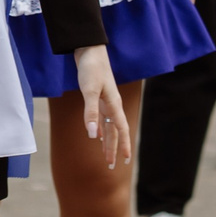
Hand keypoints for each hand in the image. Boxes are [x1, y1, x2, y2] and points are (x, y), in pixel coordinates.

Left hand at [71, 45, 131, 168]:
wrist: (89, 50)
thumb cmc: (91, 69)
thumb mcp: (89, 91)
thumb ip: (90, 113)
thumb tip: (93, 135)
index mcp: (113, 104)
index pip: (121, 129)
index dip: (124, 145)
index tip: (126, 160)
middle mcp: (111, 105)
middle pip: (115, 131)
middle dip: (114, 149)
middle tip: (112, 166)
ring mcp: (105, 101)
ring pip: (109, 126)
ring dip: (108, 141)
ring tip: (107, 156)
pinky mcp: (98, 97)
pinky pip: (102, 118)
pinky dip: (101, 129)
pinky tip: (99, 136)